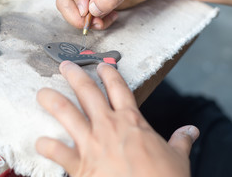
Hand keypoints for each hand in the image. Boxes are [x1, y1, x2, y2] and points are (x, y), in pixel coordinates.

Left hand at [36, 61, 198, 176]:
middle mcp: (108, 127)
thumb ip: (181, 140)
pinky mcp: (79, 164)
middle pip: (87, 92)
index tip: (102, 65)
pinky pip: (57, 151)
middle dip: (75, 75)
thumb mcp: (178, 157)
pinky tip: (40, 142)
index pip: (119, 88)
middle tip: (66, 66)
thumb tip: (191, 131)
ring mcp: (91, 144)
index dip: (109, 74)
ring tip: (41, 92)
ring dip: (52, 100)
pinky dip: (46, 146)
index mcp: (131, 121)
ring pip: (66, 112)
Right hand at [54, 0, 164, 29]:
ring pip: (72, 10)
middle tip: (91, 23)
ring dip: (86, 21)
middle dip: (76, 14)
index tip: (87, 8)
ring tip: (104, 21)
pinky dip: (95, 22)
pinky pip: (85, 17)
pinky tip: (110, 18)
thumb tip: (93, 10)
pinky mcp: (92, 2)